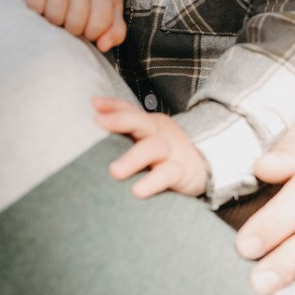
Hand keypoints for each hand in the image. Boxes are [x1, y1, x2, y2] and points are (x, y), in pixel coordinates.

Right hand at [24, 0, 125, 51]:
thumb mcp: (112, 10)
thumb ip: (115, 31)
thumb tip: (103, 46)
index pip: (99, 23)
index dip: (92, 33)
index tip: (89, 29)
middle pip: (75, 22)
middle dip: (74, 29)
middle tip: (72, 23)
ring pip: (54, 14)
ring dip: (55, 22)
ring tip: (59, 18)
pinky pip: (34, 2)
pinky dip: (36, 10)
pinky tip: (43, 10)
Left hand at [94, 97, 208, 197]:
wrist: (203, 166)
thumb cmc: (164, 154)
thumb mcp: (146, 140)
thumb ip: (123, 136)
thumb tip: (91, 128)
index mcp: (148, 124)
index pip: (130, 110)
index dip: (112, 105)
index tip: (93, 104)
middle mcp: (159, 132)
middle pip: (140, 121)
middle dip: (119, 120)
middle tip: (97, 121)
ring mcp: (170, 150)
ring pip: (152, 148)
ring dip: (133, 158)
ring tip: (114, 172)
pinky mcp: (180, 171)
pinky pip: (166, 174)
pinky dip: (152, 182)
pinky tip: (137, 191)